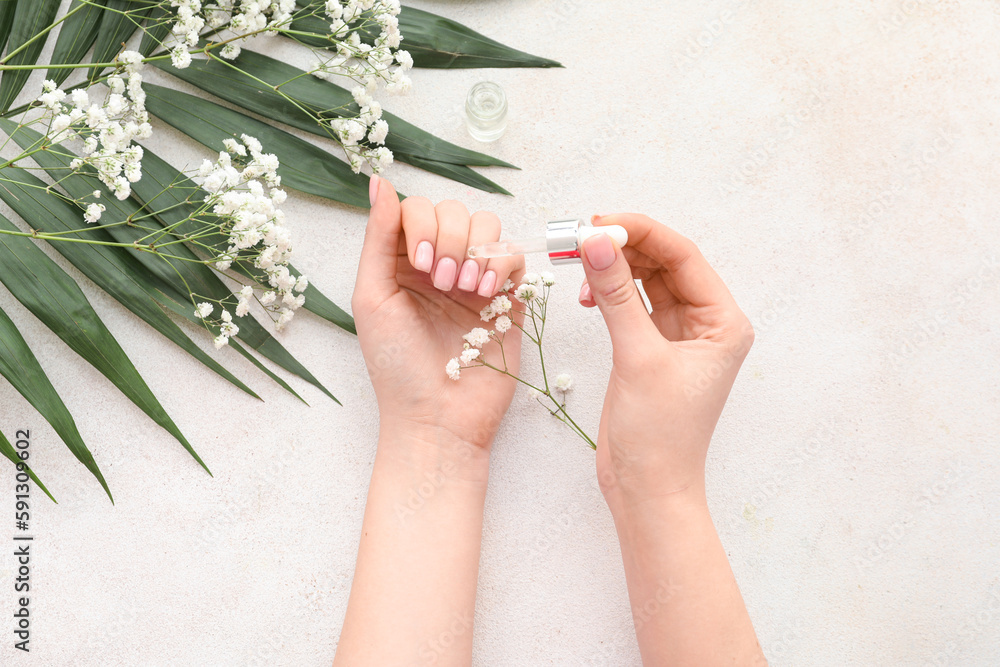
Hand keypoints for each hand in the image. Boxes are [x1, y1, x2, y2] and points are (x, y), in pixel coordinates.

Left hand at [352, 176, 524, 456]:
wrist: (438, 418)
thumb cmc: (396, 367)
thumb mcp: (372, 298)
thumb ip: (378, 238)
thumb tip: (379, 181)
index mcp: (400, 262)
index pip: (416, 208)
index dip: (421, 225)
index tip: (420, 264)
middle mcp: (439, 264)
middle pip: (454, 210)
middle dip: (450, 238)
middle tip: (442, 283)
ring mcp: (474, 279)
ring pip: (488, 225)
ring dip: (476, 251)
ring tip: (465, 291)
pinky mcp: (507, 298)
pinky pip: (514, 256)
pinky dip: (502, 266)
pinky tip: (486, 295)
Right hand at [578, 214, 753, 509]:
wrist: (648, 490)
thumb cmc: (660, 435)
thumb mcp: (638, 356)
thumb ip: (616, 294)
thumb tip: (596, 241)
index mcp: (723, 322)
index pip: (683, 257)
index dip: (641, 232)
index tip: (600, 222)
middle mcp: (705, 323)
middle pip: (664, 263)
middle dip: (624, 246)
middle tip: (580, 236)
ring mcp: (677, 336)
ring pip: (645, 280)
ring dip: (613, 267)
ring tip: (579, 262)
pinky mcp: (650, 349)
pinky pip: (631, 304)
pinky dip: (609, 292)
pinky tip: (589, 294)